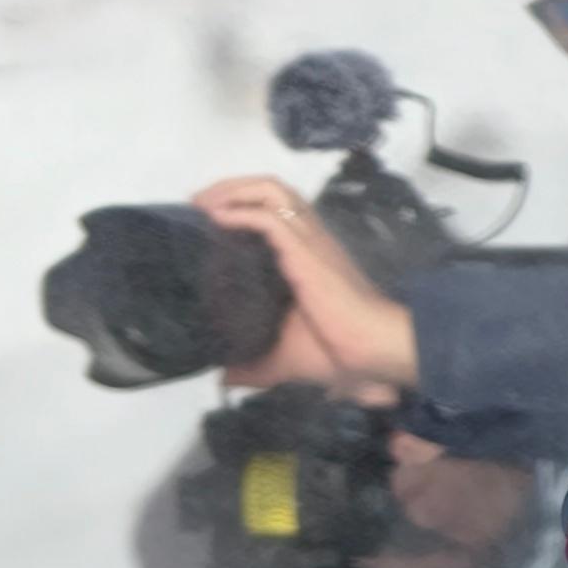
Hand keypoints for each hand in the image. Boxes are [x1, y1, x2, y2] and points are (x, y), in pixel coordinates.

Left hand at [192, 177, 422, 393]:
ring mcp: (308, 239)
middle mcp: (309, 237)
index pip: (273, 211)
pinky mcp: (304, 249)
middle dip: (229, 187)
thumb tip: (224, 380)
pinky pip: (268, 216)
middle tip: (197, 204)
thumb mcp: (286, 358)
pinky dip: (239, 211)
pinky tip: (216, 220)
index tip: (207, 220)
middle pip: (268, 188)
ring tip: (202, 205)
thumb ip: (255, 366)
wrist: (370, 349)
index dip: (240, 206)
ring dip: (232, 189)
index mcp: (308, 254)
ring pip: (268, 190)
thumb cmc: (338, 351)